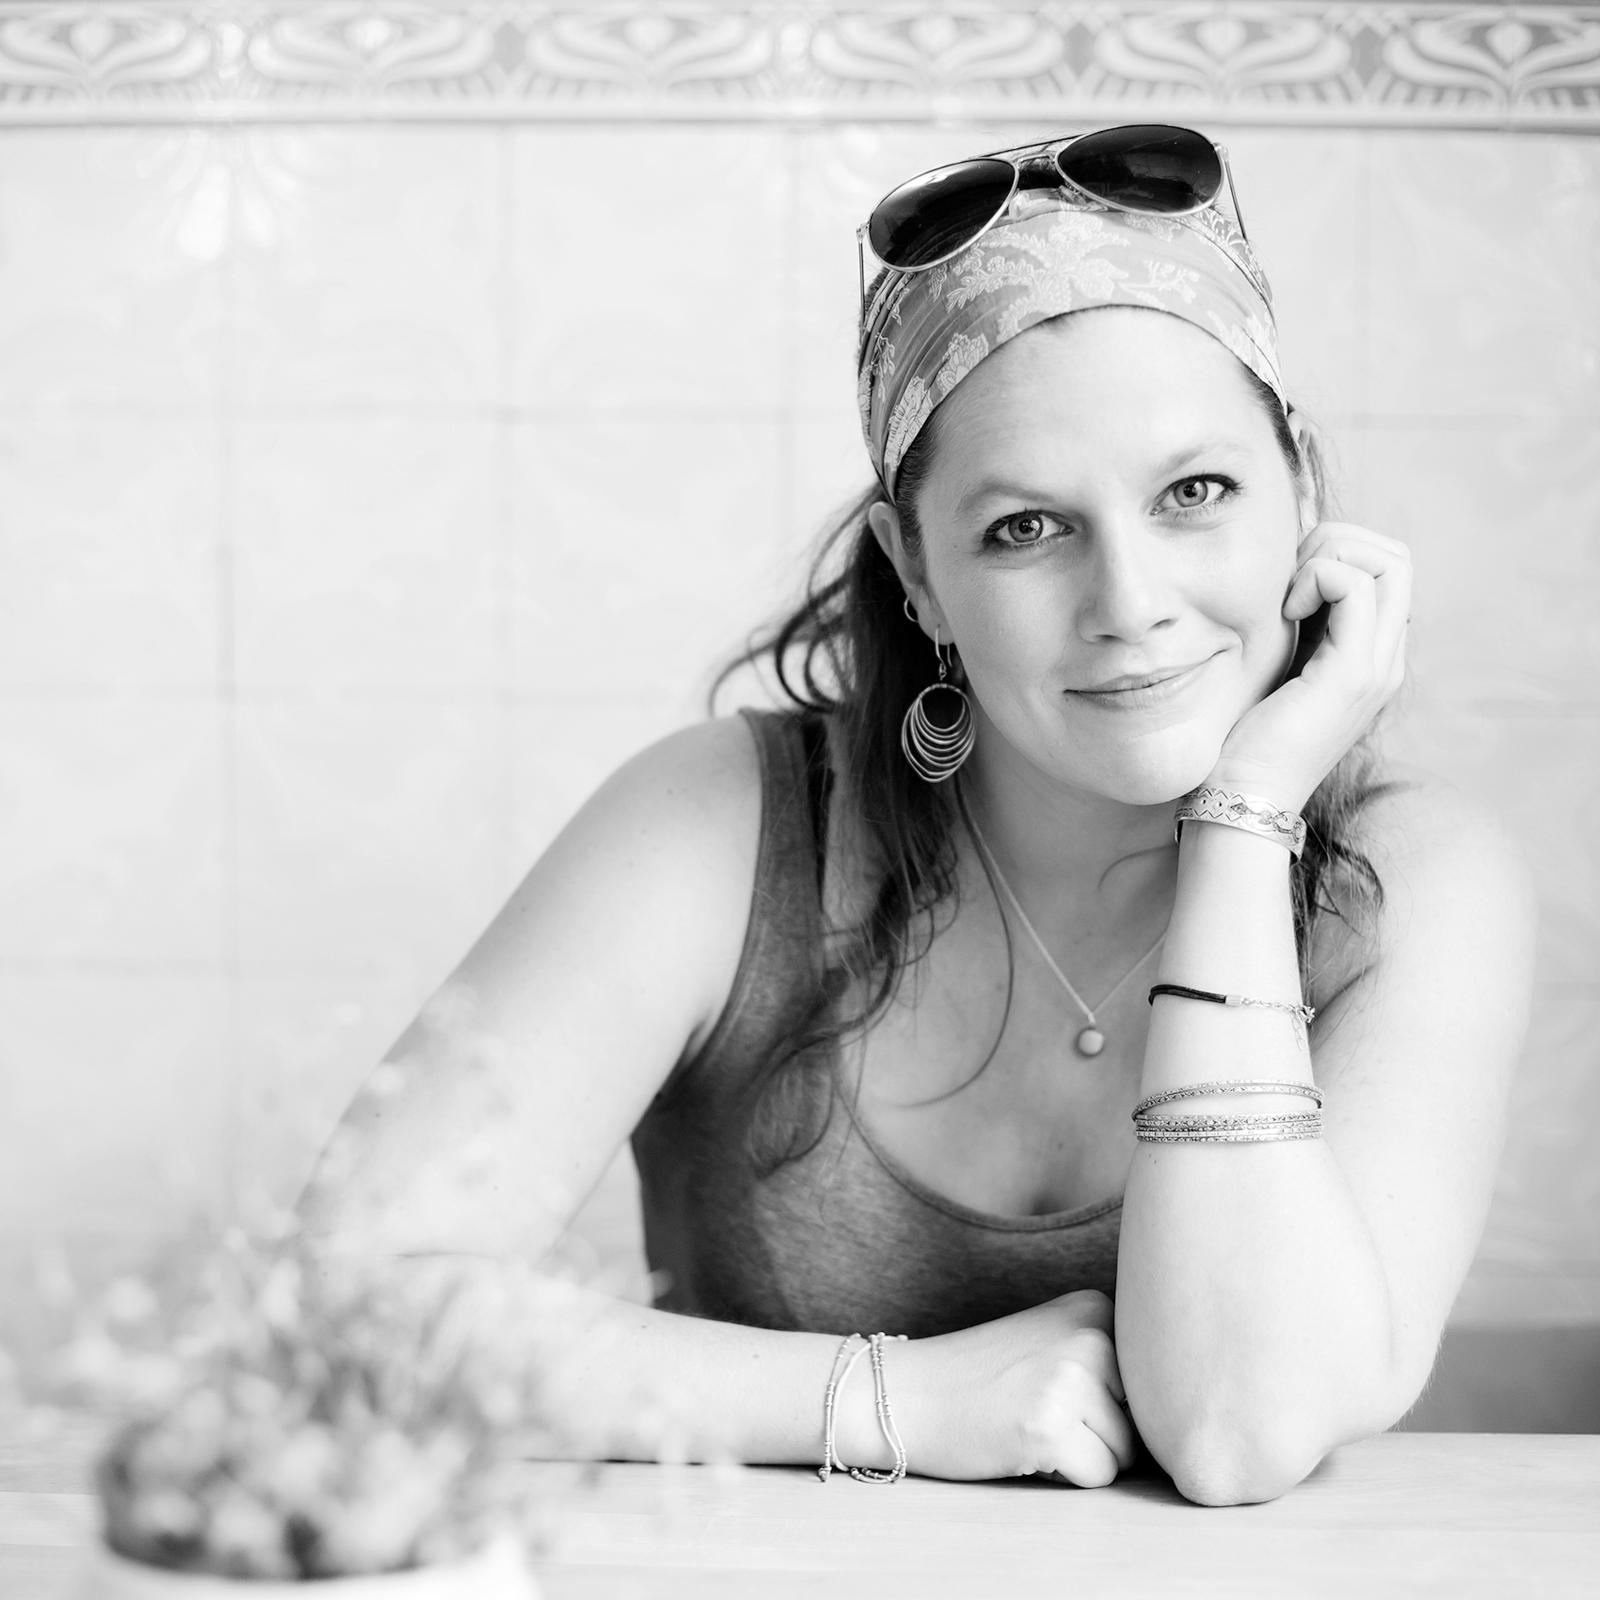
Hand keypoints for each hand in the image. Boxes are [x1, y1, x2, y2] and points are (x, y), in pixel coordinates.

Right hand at [894, 1289, 1136, 1486]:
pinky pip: (1099, 1477)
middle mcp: (1089, 1333)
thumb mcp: (1055, 1337)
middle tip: (1039, 1407)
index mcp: (1095, 1306)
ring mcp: (1070, 1377)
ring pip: (1125, 1452)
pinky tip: (1023, 1444)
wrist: (910, 1391)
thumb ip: (1115, 1355)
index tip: (1058, 1384)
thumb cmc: (986, 1376)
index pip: (1150, 1382)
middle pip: (1142, 1419)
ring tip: (1031, 1423)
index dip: (1107, 1401)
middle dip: (1099, 1431)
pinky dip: (1067, 1476)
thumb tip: (1187, 1412)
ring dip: (1084, 1454)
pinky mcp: (1051, 1426)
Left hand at [1208, 521, 1410, 809]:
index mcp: (1369, 656)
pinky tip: (1285, 613)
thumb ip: (1290, 629)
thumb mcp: (1272, 669)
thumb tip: (1278, 573)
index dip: (1335, 553)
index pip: (1385, 569)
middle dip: (1337, 542)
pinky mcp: (1353, 674)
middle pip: (1396, 557)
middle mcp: (1386, 659)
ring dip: (1328, 556)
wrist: (1241, 799)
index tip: (1285, 584)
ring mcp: (1377, 666)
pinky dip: (1317, 578)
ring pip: (1389, 561)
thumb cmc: (1241, 741)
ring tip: (1287, 597)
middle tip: (1287, 580)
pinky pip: (1356, 586)